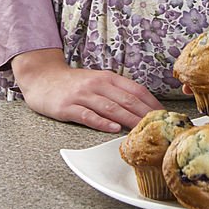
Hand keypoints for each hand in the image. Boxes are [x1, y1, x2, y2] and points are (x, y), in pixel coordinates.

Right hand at [12, 48, 162, 131]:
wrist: (42, 78)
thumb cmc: (74, 83)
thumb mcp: (98, 81)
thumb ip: (117, 91)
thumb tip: (142, 106)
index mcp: (108, 78)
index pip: (136, 90)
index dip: (152, 103)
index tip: (165, 115)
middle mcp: (97, 84)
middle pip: (126, 100)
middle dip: (146, 114)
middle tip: (161, 127)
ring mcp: (82, 95)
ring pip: (110, 107)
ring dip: (129, 119)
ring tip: (143, 130)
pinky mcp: (68, 107)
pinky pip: (87, 115)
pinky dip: (102, 122)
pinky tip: (113, 129)